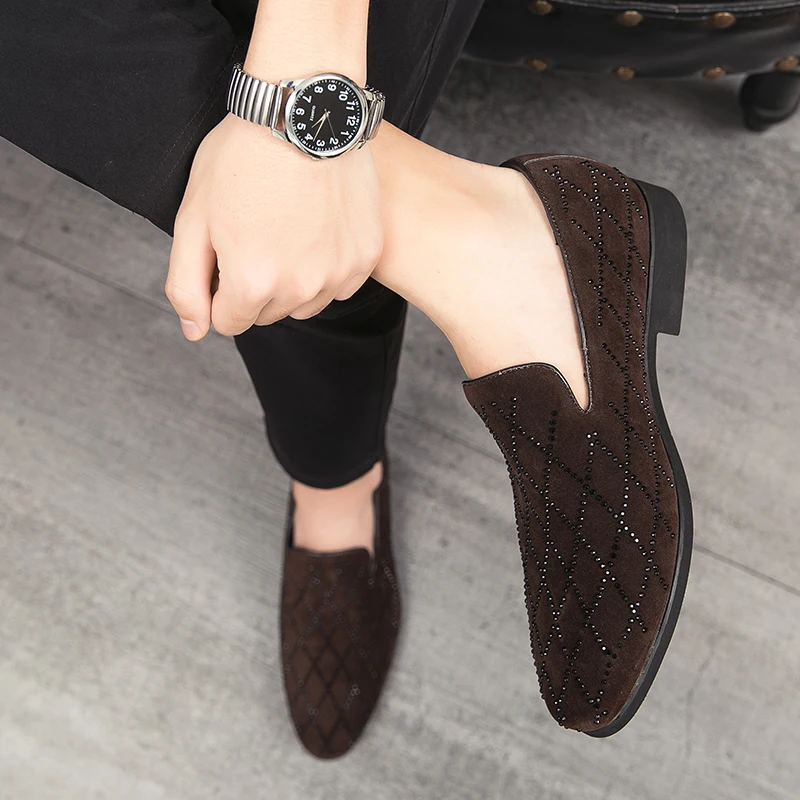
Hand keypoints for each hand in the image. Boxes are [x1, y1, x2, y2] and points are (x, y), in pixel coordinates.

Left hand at [164, 112, 382, 339]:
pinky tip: (317, 228)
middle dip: (255, 284)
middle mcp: (300, 290)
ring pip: (304, 303)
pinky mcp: (365, 259)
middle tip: (256, 231)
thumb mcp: (192, 218)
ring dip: (291, 281)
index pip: (228, 321)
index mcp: (252, 284)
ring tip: (287, 229)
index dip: (220, 287)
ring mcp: (338, 275)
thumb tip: (195, 331)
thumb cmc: (242, 158)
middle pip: (266, 314)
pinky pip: (338, 285)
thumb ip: (186, 284)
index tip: (226, 250)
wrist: (303, 112)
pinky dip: (325, 267)